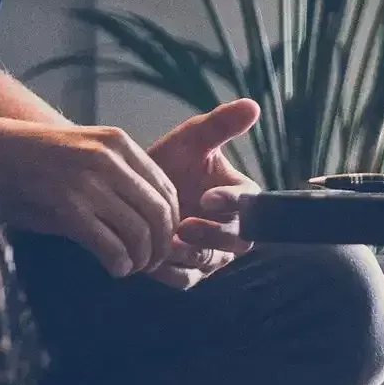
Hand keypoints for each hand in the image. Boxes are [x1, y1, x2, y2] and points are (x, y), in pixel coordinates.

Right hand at [0, 120, 179, 277]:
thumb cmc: (35, 163)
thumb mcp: (85, 157)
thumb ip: (119, 181)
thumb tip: (154, 223)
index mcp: (118, 144)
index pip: (166, 189)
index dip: (171, 222)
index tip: (164, 241)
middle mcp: (108, 158)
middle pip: (158, 213)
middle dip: (161, 245)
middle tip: (152, 263)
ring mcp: (88, 181)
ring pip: (138, 230)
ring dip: (141, 258)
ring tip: (133, 267)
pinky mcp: (66, 205)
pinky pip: (109, 243)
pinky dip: (119, 262)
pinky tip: (116, 269)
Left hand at [145, 98, 262, 289]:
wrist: (131, 188)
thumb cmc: (169, 162)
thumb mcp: (192, 140)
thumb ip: (220, 125)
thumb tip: (252, 105)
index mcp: (242, 197)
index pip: (252, 204)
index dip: (234, 203)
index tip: (208, 195)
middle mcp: (234, 228)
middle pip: (240, 241)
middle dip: (214, 235)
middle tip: (185, 225)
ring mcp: (213, 252)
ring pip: (212, 261)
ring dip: (191, 254)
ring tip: (165, 242)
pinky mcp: (189, 270)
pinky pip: (188, 279)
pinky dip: (172, 272)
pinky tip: (152, 259)